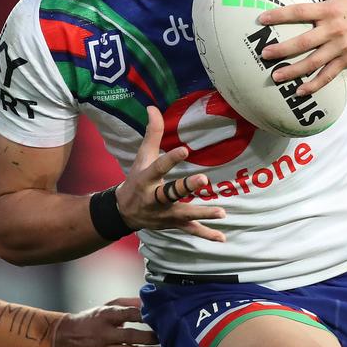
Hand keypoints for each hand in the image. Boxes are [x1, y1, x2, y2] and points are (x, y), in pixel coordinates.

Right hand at [53, 297, 161, 346]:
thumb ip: (126, 304)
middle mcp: (102, 334)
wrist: (63, 340)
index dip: (144, 315)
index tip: (158, 316)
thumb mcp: (104, 308)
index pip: (127, 314)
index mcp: (104, 317)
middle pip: (131, 336)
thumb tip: (145, 302)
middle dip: (150, 337)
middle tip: (165, 336)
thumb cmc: (88, 322)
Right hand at [116, 106, 226, 241]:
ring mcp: (164, 214)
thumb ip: (152, 133)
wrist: (124, 212)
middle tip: (204, 180)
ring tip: (222, 212)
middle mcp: (154, 199)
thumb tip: (152, 107)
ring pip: (184, 214)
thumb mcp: (141, 157)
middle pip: (171, 193)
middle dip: (186, 187)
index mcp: (146, 180)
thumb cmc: (136, 179)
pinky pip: (190, 231)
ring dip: (203, 214)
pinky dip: (206, 235)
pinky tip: (222, 238)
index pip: (159, 167)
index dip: (171, 159)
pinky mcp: (172, 224)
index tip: (185, 149)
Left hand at [256, 0, 346, 95]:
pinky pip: (329, 75)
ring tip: (276, 77)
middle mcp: (333, 30)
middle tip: (265, 54)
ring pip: (314, 62)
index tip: (262, 19)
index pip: (299, 11)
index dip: (280, 15)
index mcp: (328, 10)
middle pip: (304, 42)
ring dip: (295, 71)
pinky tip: (300, 91)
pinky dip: (315, 84)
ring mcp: (340, 47)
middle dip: (283, 49)